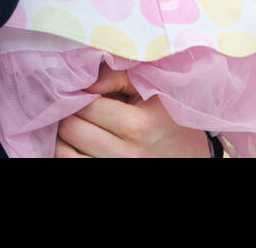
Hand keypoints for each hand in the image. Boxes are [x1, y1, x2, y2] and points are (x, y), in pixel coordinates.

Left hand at [54, 63, 211, 157]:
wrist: (191, 155)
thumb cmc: (167, 119)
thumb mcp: (152, 90)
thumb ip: (118, 76)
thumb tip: (87, 81)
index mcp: (137, 126)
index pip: (86, 105)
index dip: (80, 95)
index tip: (83, 92)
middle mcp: (126, 154)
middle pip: (71, 128)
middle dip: (70, 113)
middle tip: (77, 107)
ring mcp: (117, 169)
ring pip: (64, 151)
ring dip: (64, 135)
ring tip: (76, 124)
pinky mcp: (110, 179)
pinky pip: (70, 164)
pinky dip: (67, 152)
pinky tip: (76, 143)